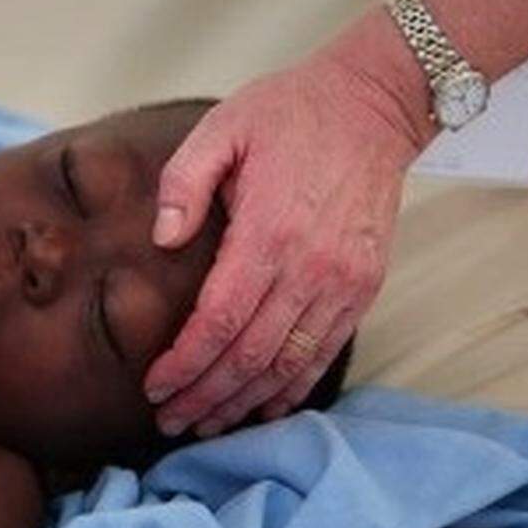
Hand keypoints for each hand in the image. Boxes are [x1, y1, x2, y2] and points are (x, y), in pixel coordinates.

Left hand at [143, 35, 431, 436]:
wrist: (372, 105)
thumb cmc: (290, 114)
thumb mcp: (222, 127)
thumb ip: (183, 183)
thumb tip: (161, 240)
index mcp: (268, 231)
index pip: (218, 322)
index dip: (184, 364)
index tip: (154, 387)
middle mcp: (310, 267)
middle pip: (249, 356)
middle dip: (205, 395)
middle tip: (170, 421)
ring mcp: (344, 282)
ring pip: (288, 365)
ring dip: (245, 402)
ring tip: (207, 423)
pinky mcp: (364, 286)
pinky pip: (325, 352)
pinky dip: (293, 387)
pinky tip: (263, 405)